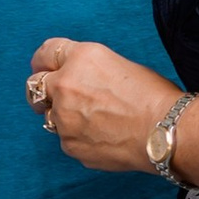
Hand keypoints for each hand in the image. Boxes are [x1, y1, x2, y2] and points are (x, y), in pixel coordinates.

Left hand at [29, 38, 180, 173]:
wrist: (165, 131)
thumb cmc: (154, 97)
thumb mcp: (119, 66)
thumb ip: (89, 71)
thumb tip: (80, 82)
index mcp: (81, 58)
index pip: (46, 53)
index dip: (43, 62)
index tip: (42, 68)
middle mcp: (65, 85)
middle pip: (33, 86)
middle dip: (40, 91)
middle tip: (50, 97)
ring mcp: (64, 118)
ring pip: (50, 116)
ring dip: (64, 117)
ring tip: (95, 122)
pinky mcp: (70, 144)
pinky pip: (67, 139)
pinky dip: (80, 138)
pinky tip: (104, 137)